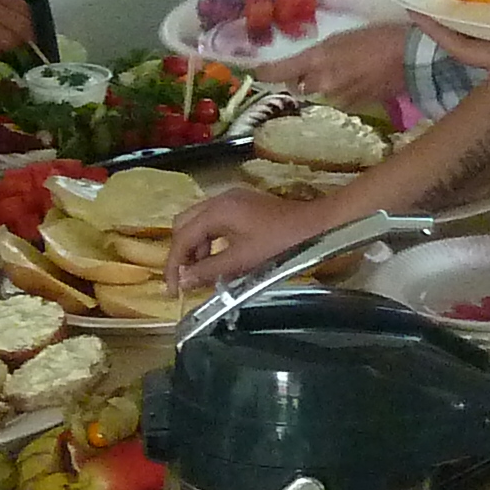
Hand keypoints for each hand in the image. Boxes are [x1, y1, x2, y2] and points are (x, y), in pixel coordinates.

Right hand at [167, 181, 342, 293]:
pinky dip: (212, 243)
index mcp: (217, 209)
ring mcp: (233, 201)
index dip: (174, 264)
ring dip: (198, 250)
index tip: (172, 290)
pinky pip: (216, 224)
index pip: (182, 236)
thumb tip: (183, 279)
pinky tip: (222, 263)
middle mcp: (220, 199)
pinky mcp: (244, 207)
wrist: (318, 225)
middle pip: (185, 225)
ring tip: (205, 276)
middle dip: (182, 253)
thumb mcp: (243, 260)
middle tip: (185, 280)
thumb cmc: (282, 242)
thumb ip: (210, 270)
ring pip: (200, 224)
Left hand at [261, 22, 409, 114]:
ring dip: (323, 85)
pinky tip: (357, 78)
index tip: (256, 72)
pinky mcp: (356, 106)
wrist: (412, 56)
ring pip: (320, 93)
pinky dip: (342, 91)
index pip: (279, 71)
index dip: (265, 73)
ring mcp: (339, 97)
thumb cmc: (378, 35)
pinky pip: (339, 99)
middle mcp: (323, 82)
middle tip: (311, 65)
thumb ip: (319, 52)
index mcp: (318, 59)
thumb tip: (302, 65)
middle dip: (300, 78)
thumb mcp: (343, 36)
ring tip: (342, 69)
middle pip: (298, 86)